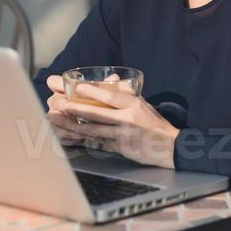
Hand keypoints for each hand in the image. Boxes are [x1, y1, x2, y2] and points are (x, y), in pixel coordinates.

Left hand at [45, 75, 178, 168]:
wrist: (168, 147)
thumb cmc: (155, 123)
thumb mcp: (143, 104)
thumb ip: (126, 95)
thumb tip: (109, 82)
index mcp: (134, 105)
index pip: (111, 96)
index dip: (93, 91)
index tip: (78, 87)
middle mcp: (128, 119)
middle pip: (98, 113)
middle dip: (77, 109)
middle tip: (61, 104)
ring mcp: (123, 135)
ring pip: (94, 130)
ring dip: (76, 125)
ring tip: (61, 121)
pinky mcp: (120, 148)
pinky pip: (99, 142)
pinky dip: (85, 139)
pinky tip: (73, 136)